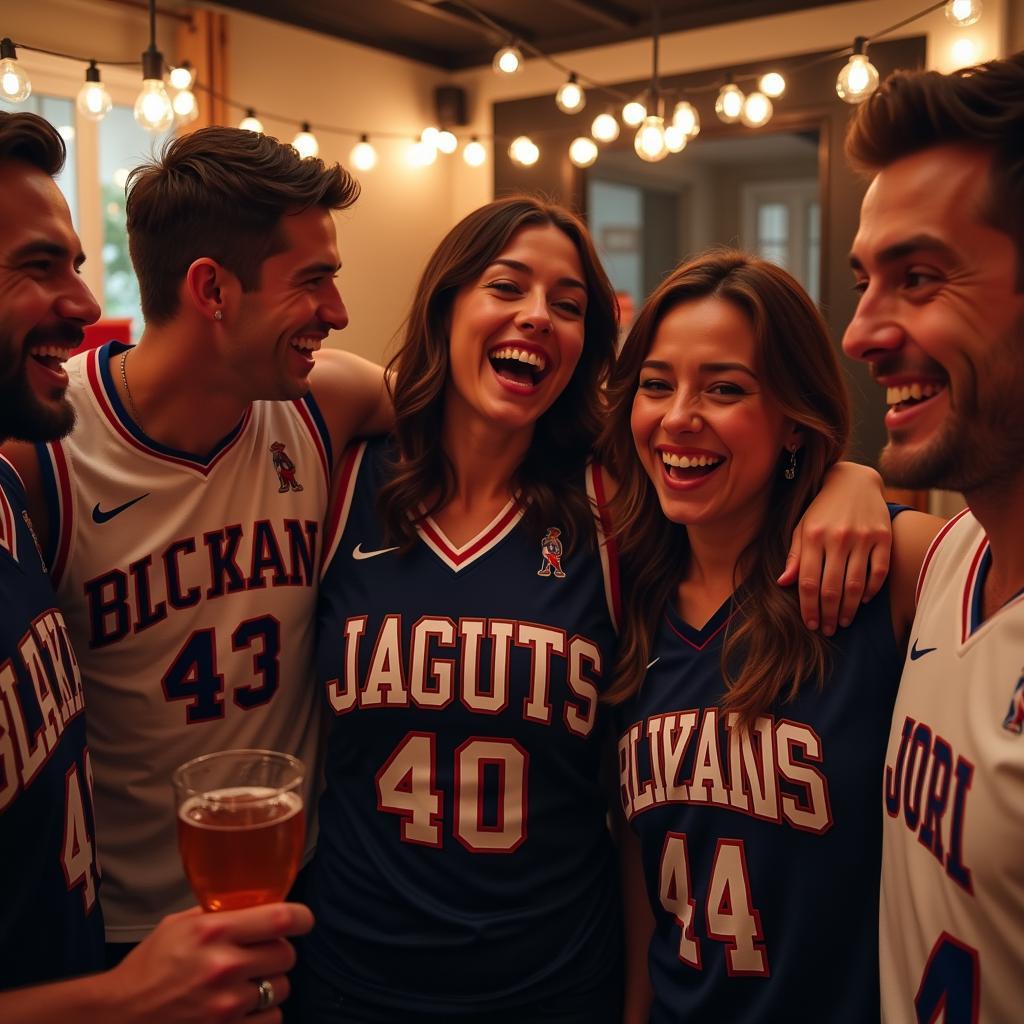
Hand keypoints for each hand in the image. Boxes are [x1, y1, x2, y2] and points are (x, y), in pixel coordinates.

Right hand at [109, 903, 312, 1022]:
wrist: (119, 1015)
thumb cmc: (148, 967)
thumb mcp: (179, 925)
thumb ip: (218, 912)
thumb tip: (253, 901)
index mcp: (215, 931)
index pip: (281, 918)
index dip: (301, 917)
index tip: (302, 920)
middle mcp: (225, 966)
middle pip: (287, 954)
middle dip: (278, 953)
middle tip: (261, 955)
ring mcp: (226, 1004)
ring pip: (282, 988)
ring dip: (271, 985)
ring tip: (247, 983)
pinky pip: (271, 1019)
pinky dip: (263, 1014)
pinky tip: (245, 1008)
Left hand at [777, 461, 891, 634]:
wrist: (853, 481)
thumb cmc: (822, 509)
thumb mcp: (801, 527)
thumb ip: (795, 555)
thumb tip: (783, 583)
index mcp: (812, 536)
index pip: (808, 582)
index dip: (809, 608)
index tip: (810, 624)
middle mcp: (837, 538)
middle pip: (832, 588)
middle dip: (829, 614)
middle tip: (828, 629)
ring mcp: (862, 538)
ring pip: (856, 585)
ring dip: (850, 609)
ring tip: (844, 621)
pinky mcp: (883, 537)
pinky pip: (878, 572)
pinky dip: (872, 590)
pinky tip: (864, 600)